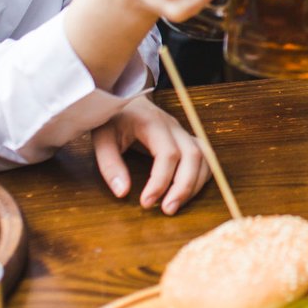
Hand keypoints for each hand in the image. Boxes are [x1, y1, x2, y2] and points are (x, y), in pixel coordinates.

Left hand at [91, 96, 209, 214]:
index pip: (167, 153)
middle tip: (168, 211)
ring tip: (177, 205)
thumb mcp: (102, 138)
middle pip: (193, 155)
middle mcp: (174, 126)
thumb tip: (123, 193)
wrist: (123, 97)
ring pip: (204, 157)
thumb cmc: (112, 119)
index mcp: (153, 123)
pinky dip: (201, 176)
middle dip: (184, 187)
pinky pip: (205, 157)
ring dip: (195, 184)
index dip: (160, 181)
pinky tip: (187, 193)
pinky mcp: (186, 139)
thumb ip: (110, 164)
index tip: (146, 203)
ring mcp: (183, 132)